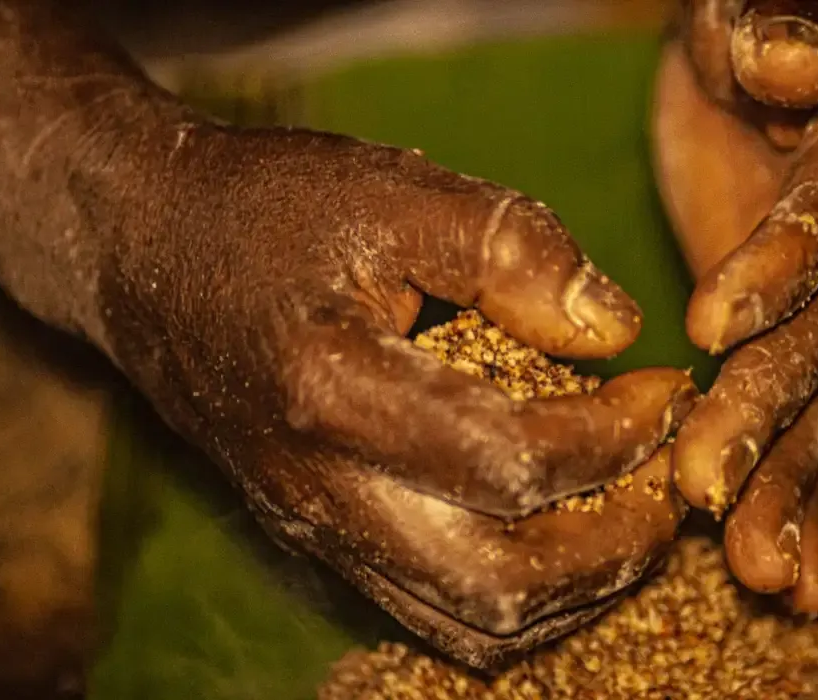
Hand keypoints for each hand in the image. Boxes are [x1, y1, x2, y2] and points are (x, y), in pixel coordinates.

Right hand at [83, 125, 696, 666]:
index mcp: (333, 394)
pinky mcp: (321, 539)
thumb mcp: (391, 193)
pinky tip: (565, 536)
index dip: (613, 437)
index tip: (661, 389)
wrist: (150, 255)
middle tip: (668, 479)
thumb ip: (512, 249)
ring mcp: (316, 528)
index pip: (510, 460)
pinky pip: (433, 614)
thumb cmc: (270, 212)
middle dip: (614, 542)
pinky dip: (522, 600)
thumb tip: (615, 329)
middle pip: (498, 582)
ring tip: (634, 513)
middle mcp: (320, 489)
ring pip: (471, 624)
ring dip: (579, 588)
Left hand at [652, 0, 817, 612]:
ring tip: (756, 570)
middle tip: (706, 489)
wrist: (790, 67)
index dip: (779, 268)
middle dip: (764, 412)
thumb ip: (783, 23)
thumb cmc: (763, 30)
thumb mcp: (763, 10)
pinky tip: (790, 574)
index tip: (713, 326)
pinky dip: (805, 502)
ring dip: (786, 485)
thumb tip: (789, 59)